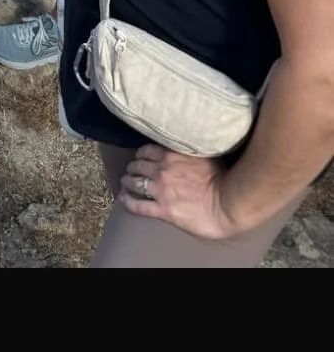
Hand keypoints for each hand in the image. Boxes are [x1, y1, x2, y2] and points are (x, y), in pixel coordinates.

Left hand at [117, 143, 232, 237]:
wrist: (228, 203)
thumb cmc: (223, 178)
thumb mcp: (206, 154)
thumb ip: (190, 149)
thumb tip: (187, 141)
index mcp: (172, 155)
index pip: (147, 151)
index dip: (141, 154)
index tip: (140, 157)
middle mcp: (162, 170)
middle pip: (138, 166)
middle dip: (132, 168)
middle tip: (130, 170)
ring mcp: (161, 191)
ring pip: (135, 184)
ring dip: (128, 182)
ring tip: (125, 182)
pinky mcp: (163, 210)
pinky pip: (139, 205)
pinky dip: (128, 201)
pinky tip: (123, 199)